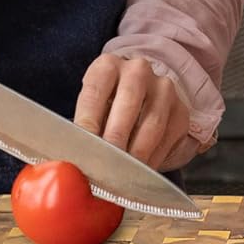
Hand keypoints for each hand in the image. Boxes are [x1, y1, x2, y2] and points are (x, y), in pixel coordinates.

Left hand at [75, 53, 200, 170]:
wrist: (142, 100)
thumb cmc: (106, 109)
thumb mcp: (90, 111)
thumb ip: (81, 131)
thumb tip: (62, 163)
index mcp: (108, 66)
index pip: (95, 93)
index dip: (88, 125)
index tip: (81, 153)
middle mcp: (138, 70)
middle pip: (127, 106)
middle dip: (114, 142)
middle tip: (104, 168)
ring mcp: (164, 88)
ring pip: (152, 125)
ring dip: (135, 156)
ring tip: (121, 177)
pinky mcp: (181, 111)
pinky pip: (168, 140)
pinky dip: (153, 161)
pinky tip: (140, 173)